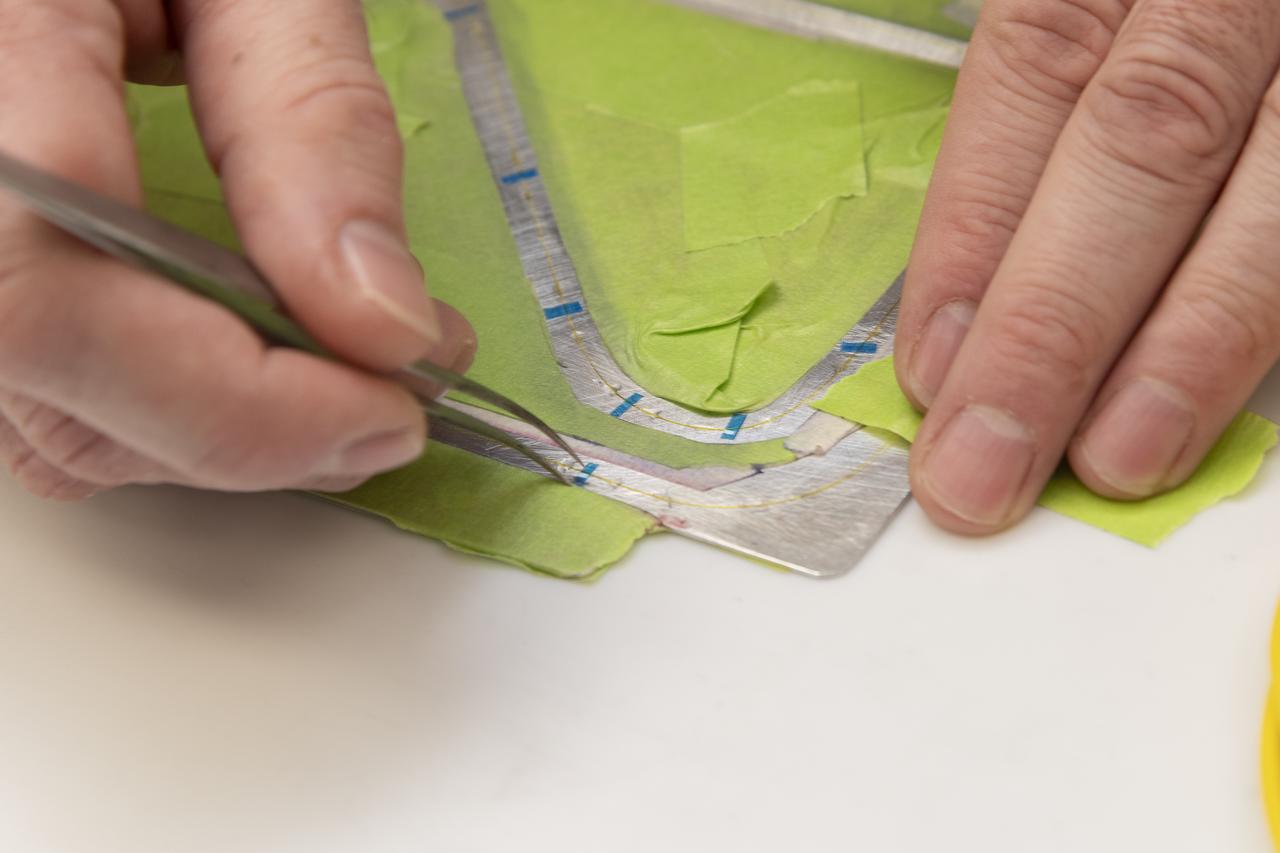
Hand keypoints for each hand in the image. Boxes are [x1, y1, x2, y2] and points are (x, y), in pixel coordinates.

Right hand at [0, 0, 474, 499]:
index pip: (47, 292)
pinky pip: (60, 409)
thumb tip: (388, 326)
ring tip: (355, 375)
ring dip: (234, 435)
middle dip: (263, 427)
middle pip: (50, 382)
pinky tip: (269, 366)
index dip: (230, 392)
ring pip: (55, 425)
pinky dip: (187, 415)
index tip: (393, 394)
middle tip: (403, 392)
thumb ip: (315, 129)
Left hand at [896, 0, 1279, 532]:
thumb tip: (963, 313)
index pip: (1034, 74)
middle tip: (984, 463)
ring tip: (1113, 459)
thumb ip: (1040, 120)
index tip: (933, 369)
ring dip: (1187, 347)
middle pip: (1145, 144)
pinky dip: (1269, 320)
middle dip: (1054, 324)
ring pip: (1272, 196)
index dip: (975, 231)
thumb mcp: (1093, 14)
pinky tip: (1219, 400)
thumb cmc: (1157, 11)